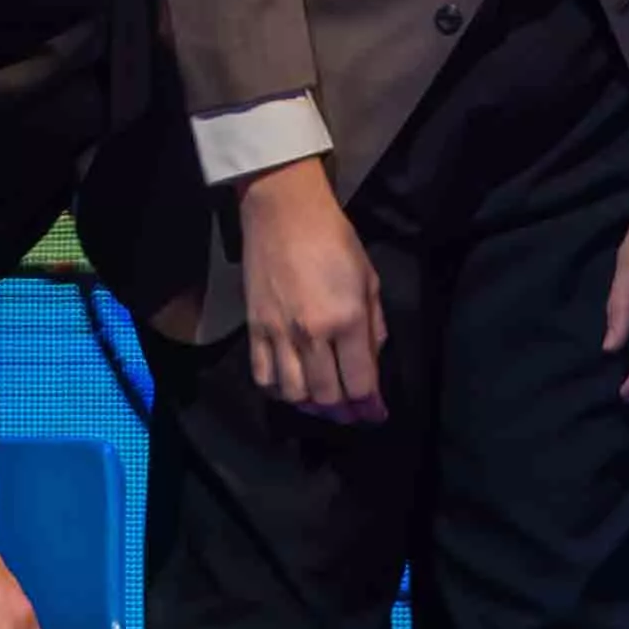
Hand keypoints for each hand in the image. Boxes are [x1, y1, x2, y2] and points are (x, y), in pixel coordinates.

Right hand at [239, 164, 391, 425]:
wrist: (284, 214)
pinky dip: (278, 391)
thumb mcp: (369, 280)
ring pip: (294, 393)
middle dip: (343, 411)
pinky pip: (263, 376)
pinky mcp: (253, 330)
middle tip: (352, 412)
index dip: (369, 405)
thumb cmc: (335, 240)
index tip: (375, 413)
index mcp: (346, 320)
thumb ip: (373, 326)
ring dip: (312, 405)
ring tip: (324, 402)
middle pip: (326, 395)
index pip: (359, 382)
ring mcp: (278, 334)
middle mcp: (312, 334)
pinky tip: (291, 387)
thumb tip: (372, 363)